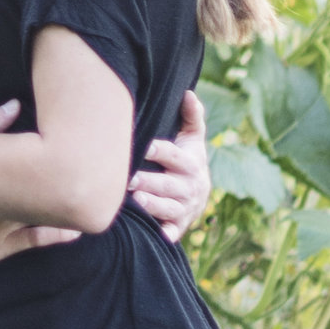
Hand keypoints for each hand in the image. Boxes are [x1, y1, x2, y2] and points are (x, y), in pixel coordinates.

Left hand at [128, 86, 210, 242]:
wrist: (200, 193)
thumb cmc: (188, 159)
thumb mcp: (193, 138)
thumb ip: (192, 117)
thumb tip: (188, 93)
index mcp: (191, 163)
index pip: (174, 155)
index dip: (159, 150)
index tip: (144, 145)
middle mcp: (189, 186)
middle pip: (169, 184)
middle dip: (151, 182)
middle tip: (129, 179)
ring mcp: (184, 207)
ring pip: (169, 208)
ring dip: (154, 206)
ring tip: (136, 200)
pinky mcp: (179, 225)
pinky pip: (173, 231)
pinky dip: (166, 234)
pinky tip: (157, 235)